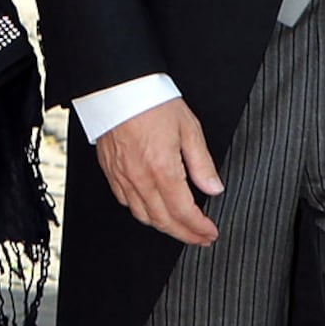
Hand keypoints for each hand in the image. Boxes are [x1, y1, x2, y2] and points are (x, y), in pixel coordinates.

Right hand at [94, 97, 222, 244]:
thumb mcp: (189, 129)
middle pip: (164, 221)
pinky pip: (125, 202)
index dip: (199, 229)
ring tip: (179, 226)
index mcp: (163, 169)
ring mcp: (123, 177)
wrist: (118, 88)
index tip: (210, 233)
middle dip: (185, 234)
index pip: (184, 212)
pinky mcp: (110, 172)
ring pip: (143, 216)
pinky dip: (142, 212)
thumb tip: (214, 188)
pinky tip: (152, 208)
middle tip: (200, 237)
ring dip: (164, 226)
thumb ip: (202, 163)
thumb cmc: (152, 102)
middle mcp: (140, 179)